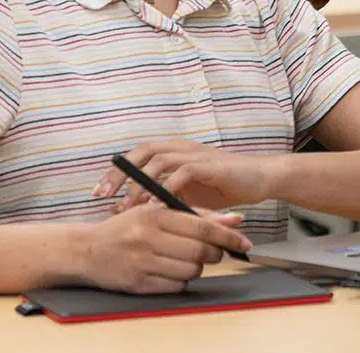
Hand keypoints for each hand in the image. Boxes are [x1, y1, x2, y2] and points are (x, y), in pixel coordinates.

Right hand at [77, 202, 249, 293]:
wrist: (85, 250)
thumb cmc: (126, 228)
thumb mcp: (157, 211)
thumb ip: (197, 214)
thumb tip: (235, 218)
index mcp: (155, 214)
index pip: (202, 226)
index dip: (228, 235)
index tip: (244, 241)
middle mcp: (148, 237)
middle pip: (200, 251)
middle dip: (214, 253)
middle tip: (213, 251)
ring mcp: (142, 262)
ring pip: (191, 271)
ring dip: (197, 268)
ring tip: (186, 260)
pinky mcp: (138, 284)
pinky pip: (176, 286)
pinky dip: (181, 281)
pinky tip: (171, 271)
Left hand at [96, 140, 274, 211]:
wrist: (259, 178)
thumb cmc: (224, 186)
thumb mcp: (189, 193)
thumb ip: (165, 197)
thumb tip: (137, 211)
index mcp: (173, 152)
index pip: (136, 156)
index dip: (116, 172)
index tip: (99, 192)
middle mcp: (181, 148)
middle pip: (141, 153)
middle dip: (120, 174)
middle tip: (104, 196)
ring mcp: (195, 154)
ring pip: (159, 161)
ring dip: (141, 183)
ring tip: (129, 204)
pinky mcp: (210, 165)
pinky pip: (183, 172)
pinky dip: (169, 188)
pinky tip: (159, 205)